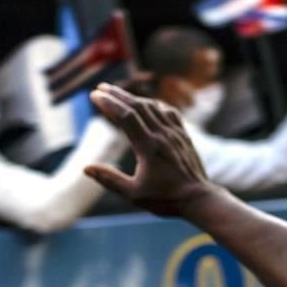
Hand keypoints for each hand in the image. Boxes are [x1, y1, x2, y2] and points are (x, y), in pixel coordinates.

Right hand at [84, 83, 217, 216]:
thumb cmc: (166, 199)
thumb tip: (86, 168)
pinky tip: (149, 105)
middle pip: (138, 106)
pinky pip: (170, 113)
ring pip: (154, 107)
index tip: (94, 95)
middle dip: (118, 94)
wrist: (199, 199)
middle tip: (101, 87)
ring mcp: (176, 134)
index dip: (109, 103)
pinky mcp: (185, 136)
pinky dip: (156, 105)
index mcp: (149, 147)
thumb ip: (110, 180)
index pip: (126, 116)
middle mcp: (163, 136)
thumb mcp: (134, 194)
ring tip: (119, 94)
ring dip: (135, 98)